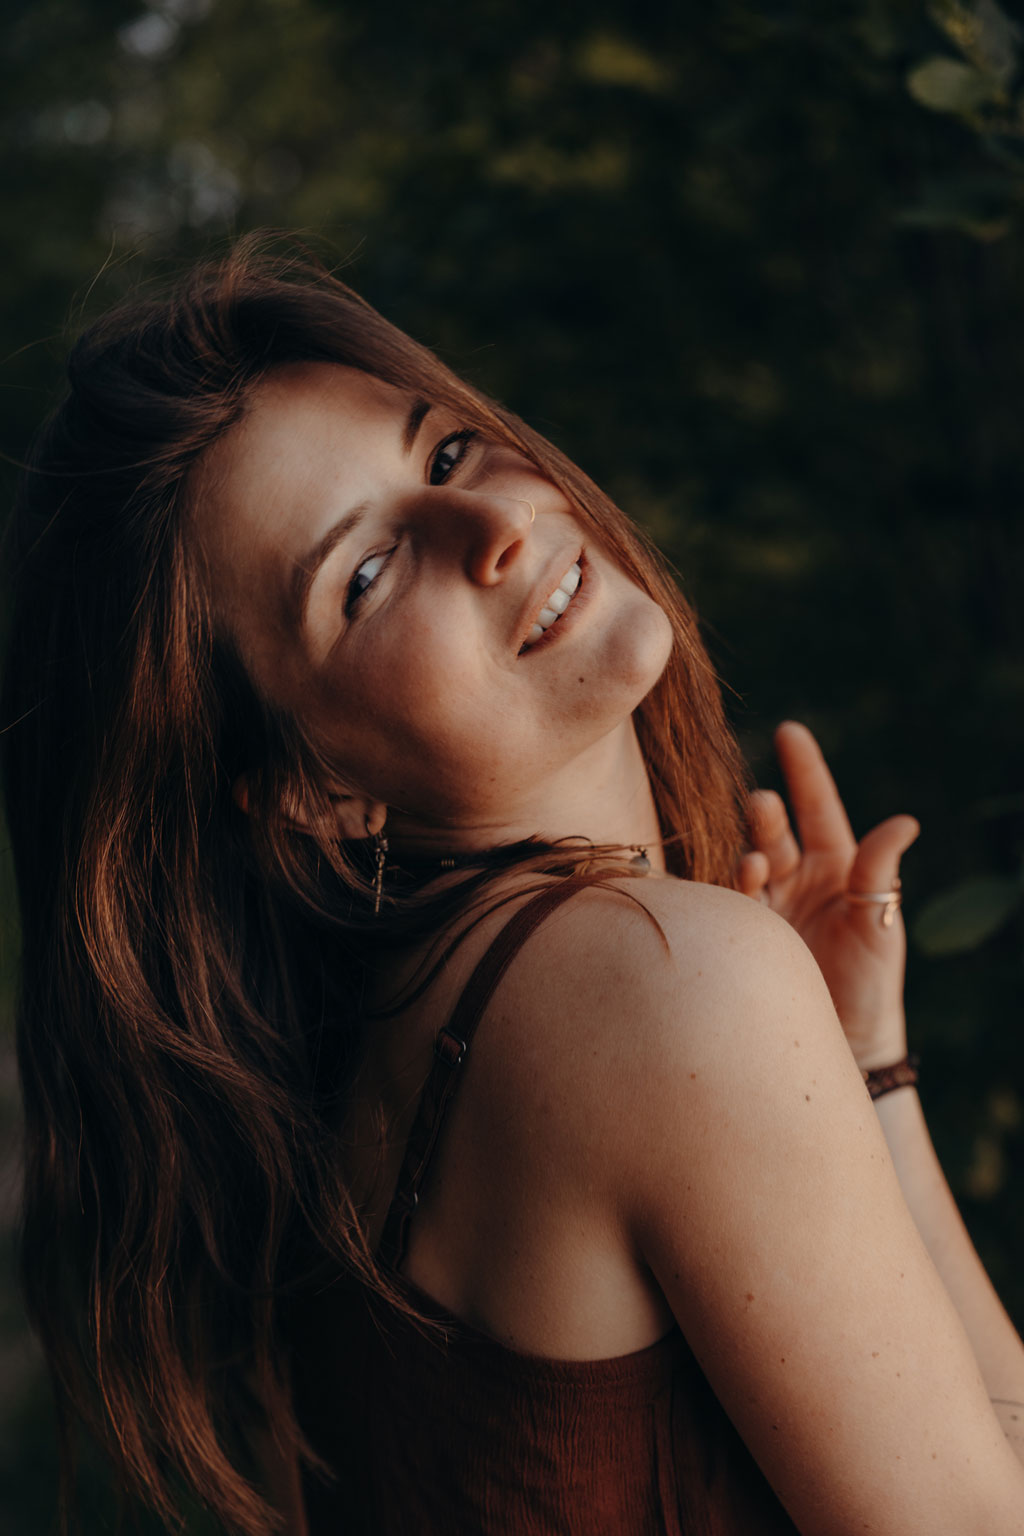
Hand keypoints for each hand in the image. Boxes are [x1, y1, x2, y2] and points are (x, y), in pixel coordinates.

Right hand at [736, 721, 918, 1070]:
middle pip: (775, 829)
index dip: (805, 770)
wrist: (844, 1045)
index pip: (818, 807)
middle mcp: (798, 879)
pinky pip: (729, 902)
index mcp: (838, 867)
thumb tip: (905, 822)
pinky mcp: (744, 935)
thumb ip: (878, 873)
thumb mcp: (881, 925)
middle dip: (767, 812)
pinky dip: (731, 889)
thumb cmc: (871, 984)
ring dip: (752, 853)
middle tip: (763, 803)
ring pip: (749, 860)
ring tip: (758, 862)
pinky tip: (741, 886)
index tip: (789, 730)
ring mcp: (768, 905)